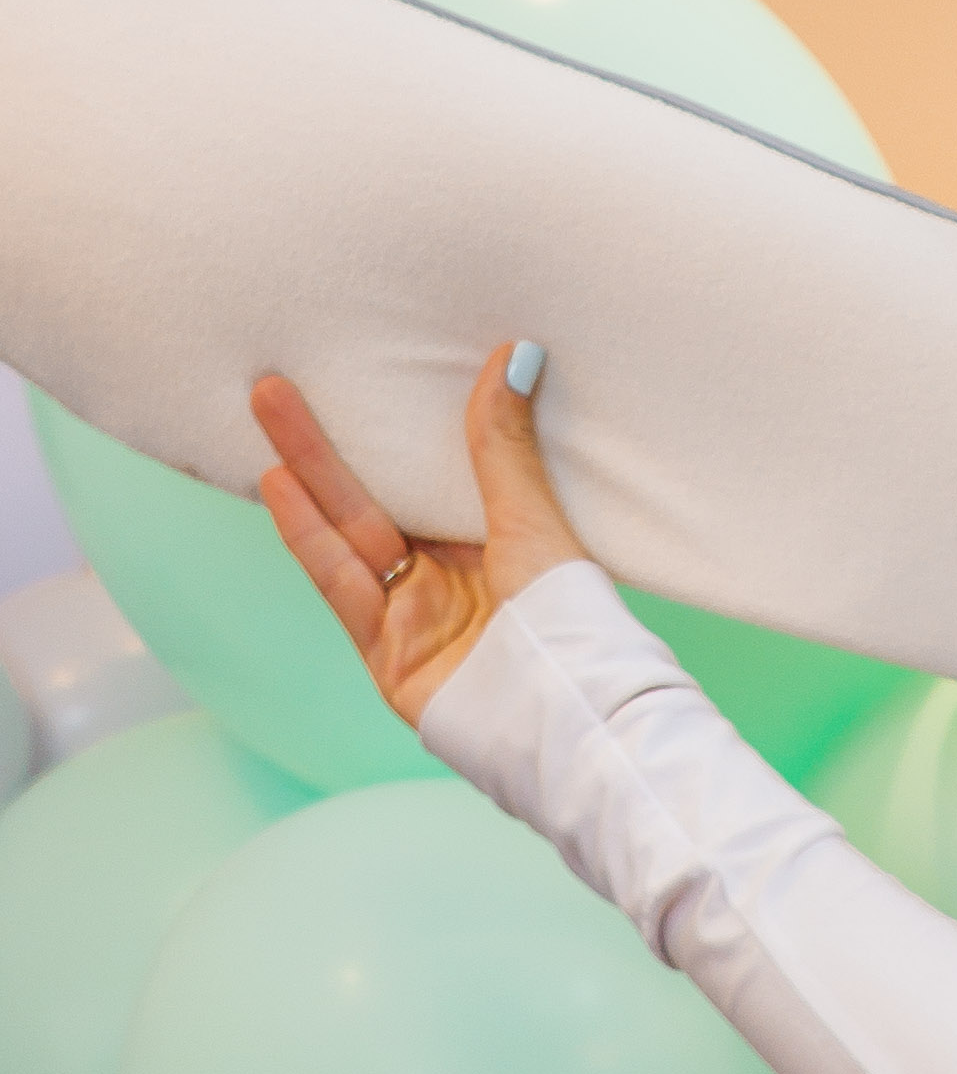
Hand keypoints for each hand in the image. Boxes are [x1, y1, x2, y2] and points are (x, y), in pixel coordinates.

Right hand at [247, 341, 583, 728]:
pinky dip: (309, 538)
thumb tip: (514, 353)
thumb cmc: (572, 624)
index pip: (428, 485)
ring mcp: (417, 621)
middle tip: (276, 380)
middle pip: (372, 503)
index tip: (356, 377)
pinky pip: (342, 588)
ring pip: (349, 537)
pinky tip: (277, 485)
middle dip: (323, 444)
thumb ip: (507, 447)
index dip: (389, 438)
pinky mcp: (391, 658)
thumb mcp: (534, 522)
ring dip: (306, 478)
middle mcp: (450, 584)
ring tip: (266, 408)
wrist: (568, 719)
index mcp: (493, 552)